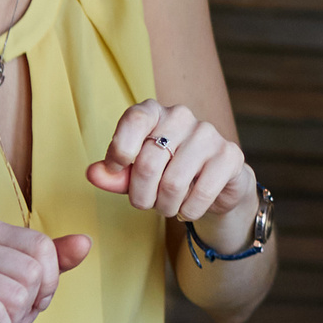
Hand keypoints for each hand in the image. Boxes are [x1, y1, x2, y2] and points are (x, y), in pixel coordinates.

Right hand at [0, 218, 92, 322]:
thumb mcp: (31, 279)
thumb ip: (57, 258)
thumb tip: (84, 242)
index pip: (42, 246)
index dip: (48, 279)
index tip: (32, 292)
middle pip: (31, 271)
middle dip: (29, 300)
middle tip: (8, 308)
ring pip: (16, 295)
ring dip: (13, 316)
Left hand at [89, 100, 256, 232]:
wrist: (213, 186)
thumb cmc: (166, 174)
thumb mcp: (135, 175)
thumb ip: (114, 174)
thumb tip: (93, 173)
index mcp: (156, 112)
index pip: (135, 119)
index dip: (120, 149)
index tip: (116, 169)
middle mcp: (182, 117)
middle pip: (149, 162)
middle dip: (141, 196)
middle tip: (146, 204)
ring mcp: (209, 134)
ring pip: (173, 183)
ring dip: (165, 206)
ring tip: (168, 207)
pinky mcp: (230, 155)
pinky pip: (200, 194)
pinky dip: (188, 211)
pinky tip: (188, 208)